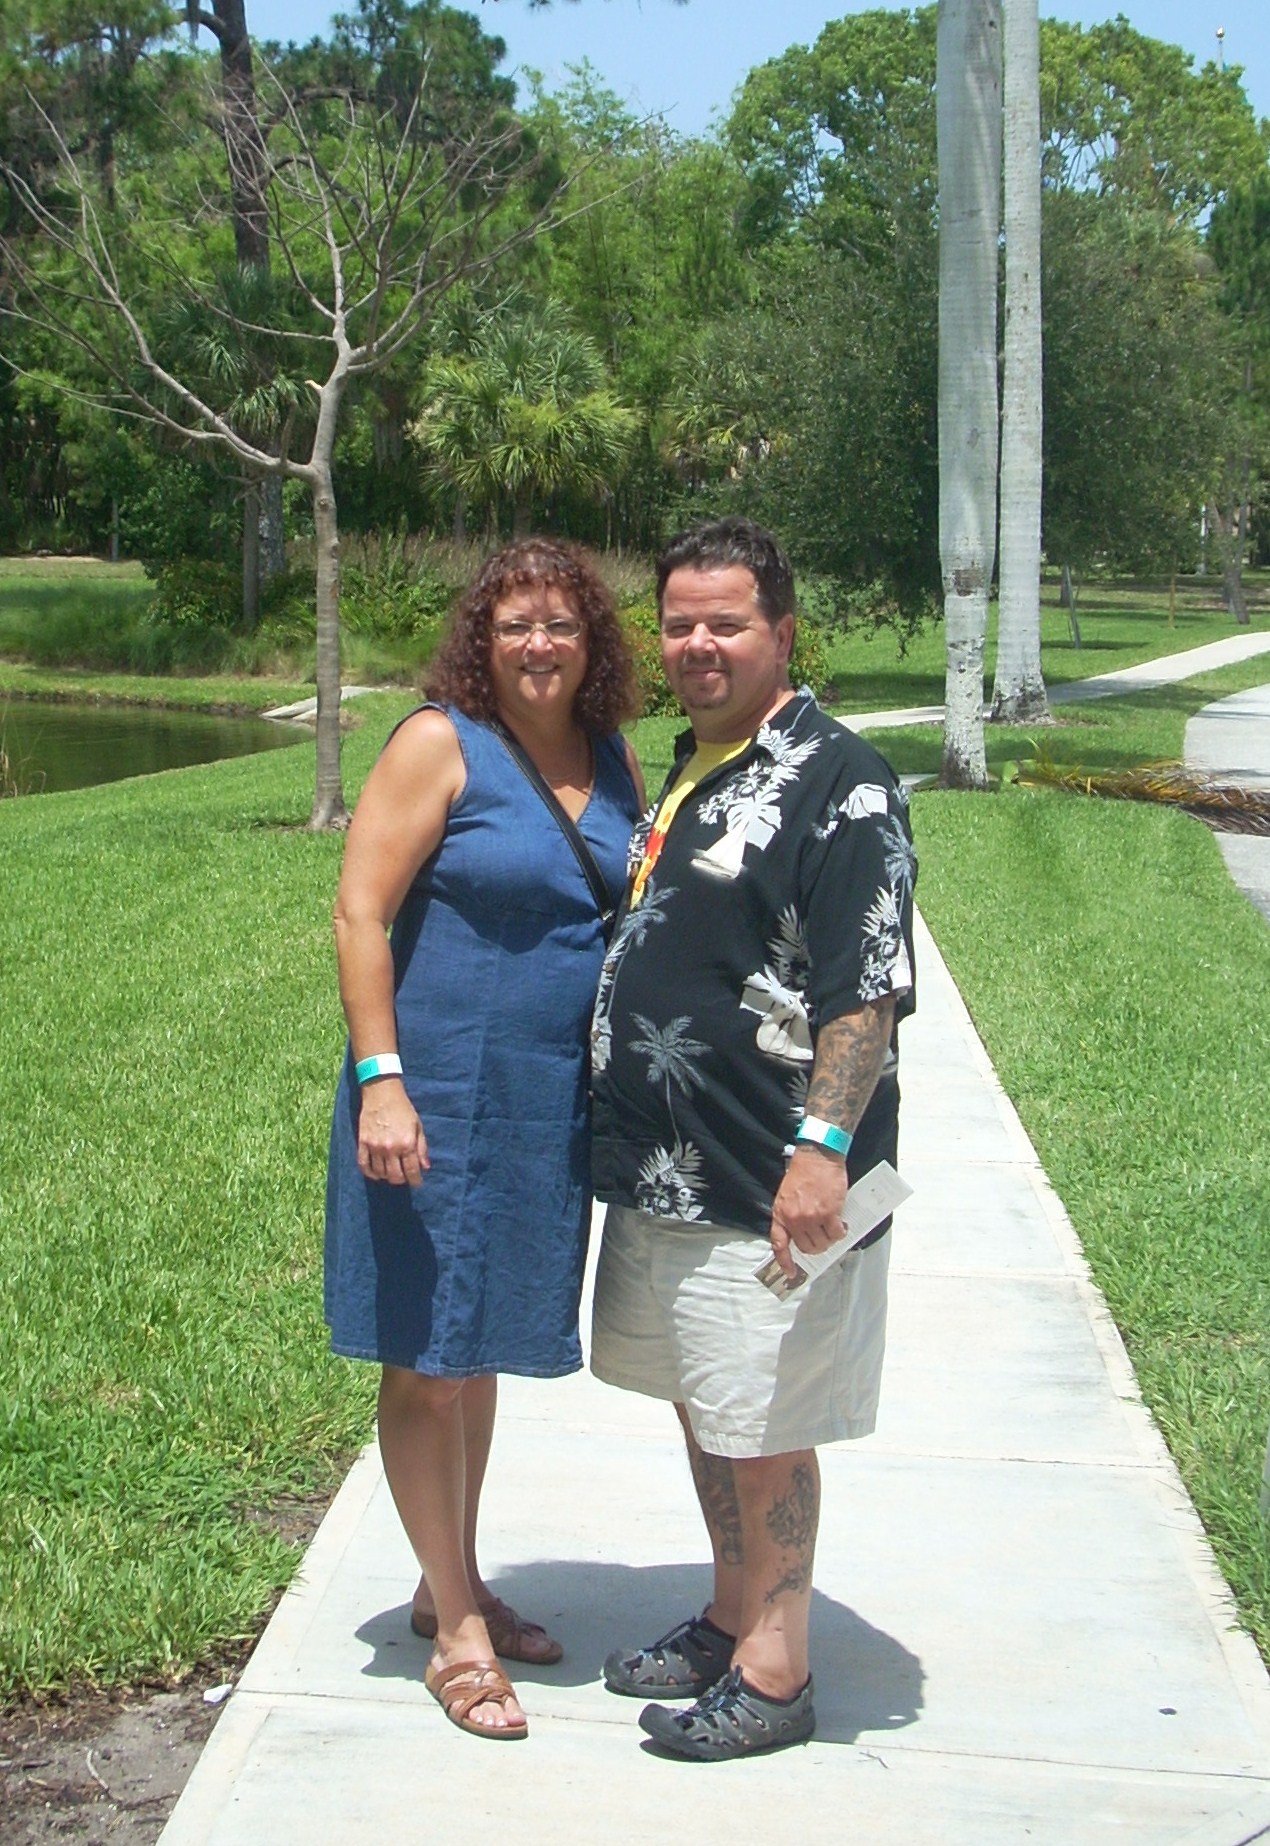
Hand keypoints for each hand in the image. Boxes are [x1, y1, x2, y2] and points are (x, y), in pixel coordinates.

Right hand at [356, 1078, 429, 1186]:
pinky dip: (369, 1173)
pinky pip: (363, 1165)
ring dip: (387, 1176)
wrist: (382, 1093)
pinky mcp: (363, 1143)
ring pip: (380, 1173)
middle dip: (402, 1180)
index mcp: (407, 1143)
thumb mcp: (418, 1126)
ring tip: (391, 1173)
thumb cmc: (403, 1108)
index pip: (411, 1171)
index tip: (417, 1183)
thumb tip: (425, 1167)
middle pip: (395, 1176)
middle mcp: (391, 1148)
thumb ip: (422, 1148)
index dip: (416, 1181)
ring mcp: (375, 1146)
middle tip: (404, 1177)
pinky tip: (376, 1174)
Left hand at [768, 1145, 847, 1279]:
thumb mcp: (786, 1195)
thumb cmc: (802, 1174)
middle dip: (816, 1248)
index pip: (779, 1245)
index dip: (785, 1262)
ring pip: (823, 1243)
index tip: (791, 1273)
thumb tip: (805, 1236)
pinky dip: (841, 1233)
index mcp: (781, 1214)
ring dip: (830, 1241)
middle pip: (806, 1248)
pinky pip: (836, 1234)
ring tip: (833, 1230)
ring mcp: (812, 1218)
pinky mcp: (829, 1214)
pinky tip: (842, 1225)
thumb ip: (791, 1215)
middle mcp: (794, 1219)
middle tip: (824, 1240)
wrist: (817, 1156)